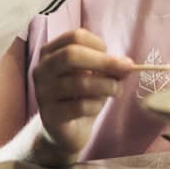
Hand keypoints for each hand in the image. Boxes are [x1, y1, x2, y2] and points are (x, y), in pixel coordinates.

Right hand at [31, 29, 132, 162]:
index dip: (98, 43)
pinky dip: (96, 105)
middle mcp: (42, 69)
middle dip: (104, 61)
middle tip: (127, 69)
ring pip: (79, 82)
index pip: (74, 36)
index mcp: (50, 52)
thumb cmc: (81, 96)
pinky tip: (97, 107)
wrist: (65, 131)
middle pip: (71, 55)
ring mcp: (43, 93)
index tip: (112, 56)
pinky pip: (79, 106)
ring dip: (106, 86)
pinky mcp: (50, 115)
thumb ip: (111, 67)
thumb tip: (128, 65)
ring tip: (117, 91)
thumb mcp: (97, 76)